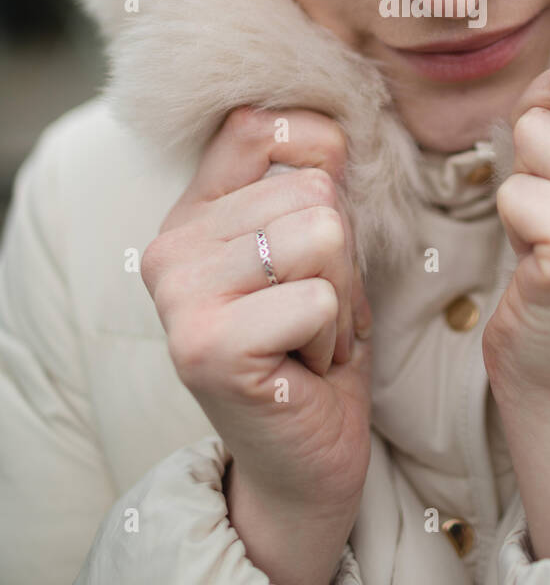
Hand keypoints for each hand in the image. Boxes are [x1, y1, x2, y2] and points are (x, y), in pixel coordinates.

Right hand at [141, 106, 372, 517]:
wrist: (306, 458)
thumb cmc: (316, 345)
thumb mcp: (317, 248)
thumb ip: (311, 186)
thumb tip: (336, 130)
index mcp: (193, 213)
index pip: (261, 125)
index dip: (322, 158)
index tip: (323, 229)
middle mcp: (171, 247)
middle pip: (314, 190)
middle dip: (343, 259)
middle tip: (312, 313)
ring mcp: (180, 297)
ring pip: (322, 235)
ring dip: (340, 297)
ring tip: (307, 336)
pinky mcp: (207, 346)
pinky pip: (320, 299)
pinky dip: (333, 338)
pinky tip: (301, 369)